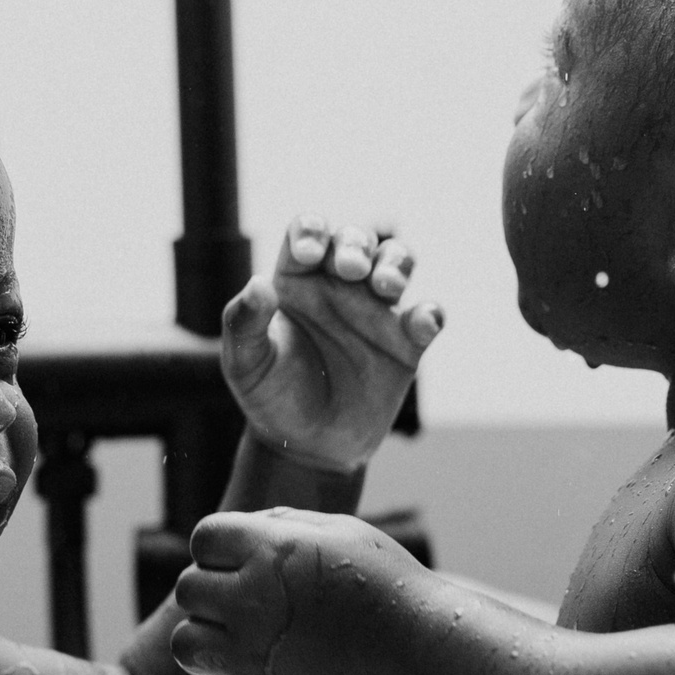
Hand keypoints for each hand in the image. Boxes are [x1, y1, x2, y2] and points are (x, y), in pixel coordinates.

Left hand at [171, 508, 427, 674]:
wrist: (425, 659)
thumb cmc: (390, 588)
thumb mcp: (343, 533)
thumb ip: (285, 526)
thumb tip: (247, 531)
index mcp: (266, 550)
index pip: (204, 539)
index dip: (220, 550)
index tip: (244, 563)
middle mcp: (248, 600)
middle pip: (188, 590)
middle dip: (213, 593)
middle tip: (249, 605)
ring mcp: (251, 656)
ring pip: (185, 644)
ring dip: (209, 640)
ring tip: (243, 643)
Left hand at [221, 218, 442, 473]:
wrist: (305, 443)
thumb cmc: (270, 394)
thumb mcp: (245, 363)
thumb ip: (244, 323)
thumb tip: (258, 284)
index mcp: (297, 278)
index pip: (308, 231)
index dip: (312, 232)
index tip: (310, 256)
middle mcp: (339, 284)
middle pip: (357, 239)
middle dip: (356, 245)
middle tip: (351, 270)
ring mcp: (376, 310)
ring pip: (398, 262)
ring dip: (397, 264)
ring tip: (387, 286)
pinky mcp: (406, 342)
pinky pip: (428, 316)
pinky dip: (431, 314)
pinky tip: (422, 324)